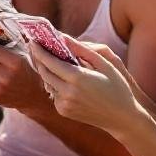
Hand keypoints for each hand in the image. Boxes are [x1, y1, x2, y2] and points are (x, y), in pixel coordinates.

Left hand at [28, 36, 142, 130]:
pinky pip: (54, 94)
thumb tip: (63, 37)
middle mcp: (67, 92)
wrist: (122, 118)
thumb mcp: (104, 64)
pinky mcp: (64, 111)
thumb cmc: (117, 87)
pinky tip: (62, 78)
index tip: (33, 41)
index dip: (39, 50)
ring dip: (47, 72)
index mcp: (78, 78)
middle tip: (36, 48)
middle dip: (39, 59)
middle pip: (44, 72)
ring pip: (47, 83)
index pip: (50, 61)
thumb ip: (82, 50)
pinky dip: (55, 84)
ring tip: (49, 60)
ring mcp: (64, 104)